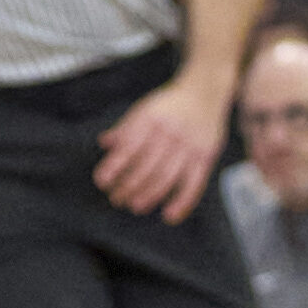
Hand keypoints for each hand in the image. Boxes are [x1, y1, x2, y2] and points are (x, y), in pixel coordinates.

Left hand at [96, 71, 228, 221]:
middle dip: (129, 186)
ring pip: (167, 177)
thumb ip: (125, 128)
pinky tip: (169, 215)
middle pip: (146, 166)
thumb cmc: (171, 104)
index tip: (102, 181)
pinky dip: (182, 203)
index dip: (114, 166)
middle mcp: (169, 133)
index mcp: (150, 119)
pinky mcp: (205, 158)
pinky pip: (194, 184)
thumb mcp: (145, 108)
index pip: (129, 146)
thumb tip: (105, 143)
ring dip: (149, 195)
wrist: (205, 92)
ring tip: (135, 206)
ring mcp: (189, 146)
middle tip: (117, 198)